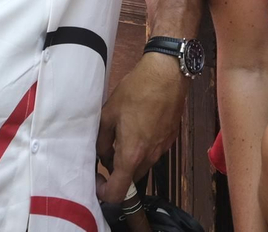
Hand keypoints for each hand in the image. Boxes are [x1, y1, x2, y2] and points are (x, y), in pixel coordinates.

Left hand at [96, 52, 188, 202]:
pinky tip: (137, 128)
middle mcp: (149, 157)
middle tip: (106, 153)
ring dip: (130, 160)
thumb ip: (102, 140)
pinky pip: (152, 153)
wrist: (167, 74)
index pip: (118, 193)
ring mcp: (162, 149)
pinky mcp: (169, 139)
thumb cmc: (136, 91)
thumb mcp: (108, 114)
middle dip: (116, 174)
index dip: (104, 192)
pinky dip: (142, 149)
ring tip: (121, 137)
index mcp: (132, 154)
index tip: (97, 176)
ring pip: (142, 166)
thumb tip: (102, 154)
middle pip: (131, 181)